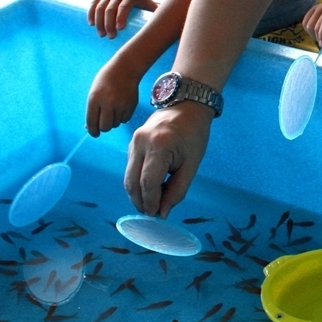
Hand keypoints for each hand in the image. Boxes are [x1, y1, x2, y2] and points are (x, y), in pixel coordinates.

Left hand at [85, 58, 140, 136]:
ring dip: (113, 121)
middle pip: (105, 127)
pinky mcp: (131, 105)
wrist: (125, 68)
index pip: (92, 122)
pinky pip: (125, 120)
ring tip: (113, 110)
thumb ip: (92, 109)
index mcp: (95, 99)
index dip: (92, 131)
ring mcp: (121, 104)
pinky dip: (121, 117)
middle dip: (103, 127)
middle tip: (103, 123)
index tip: (94, 133)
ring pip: (115, 124)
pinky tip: (120, 107)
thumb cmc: (106, 81)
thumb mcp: (94, 92)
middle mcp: (108, 102)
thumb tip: (91, 128)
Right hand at [89, 0, 157, 37]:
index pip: (124, 7)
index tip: (119, 29)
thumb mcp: (148, 3)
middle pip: (110, 9)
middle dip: (109, 24)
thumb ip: (156, 13)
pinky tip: (91, 24)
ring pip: (100, 7)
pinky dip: (90, 14)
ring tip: (101, 34)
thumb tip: (167, 28)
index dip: (121, 17)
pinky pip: (92, 4)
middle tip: (110, 37)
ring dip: (99, 22)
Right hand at [124, 100, 212, 217]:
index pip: (148, 182)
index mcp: (159, 145)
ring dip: (137, 194)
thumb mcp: (192, 163)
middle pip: (132, 182)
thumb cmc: (194, 134)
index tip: (156, 216)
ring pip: (128, 177)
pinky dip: (138, 182)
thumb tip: (162, 212)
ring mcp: (133, 142)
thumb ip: (178, 189)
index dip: (150, 202)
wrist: (186, 106)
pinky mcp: (132, 143)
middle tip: (152, 214)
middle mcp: (141, 142)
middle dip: (140, 202)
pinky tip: (150, 189)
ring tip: (152, 204)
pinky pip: (130, 168)